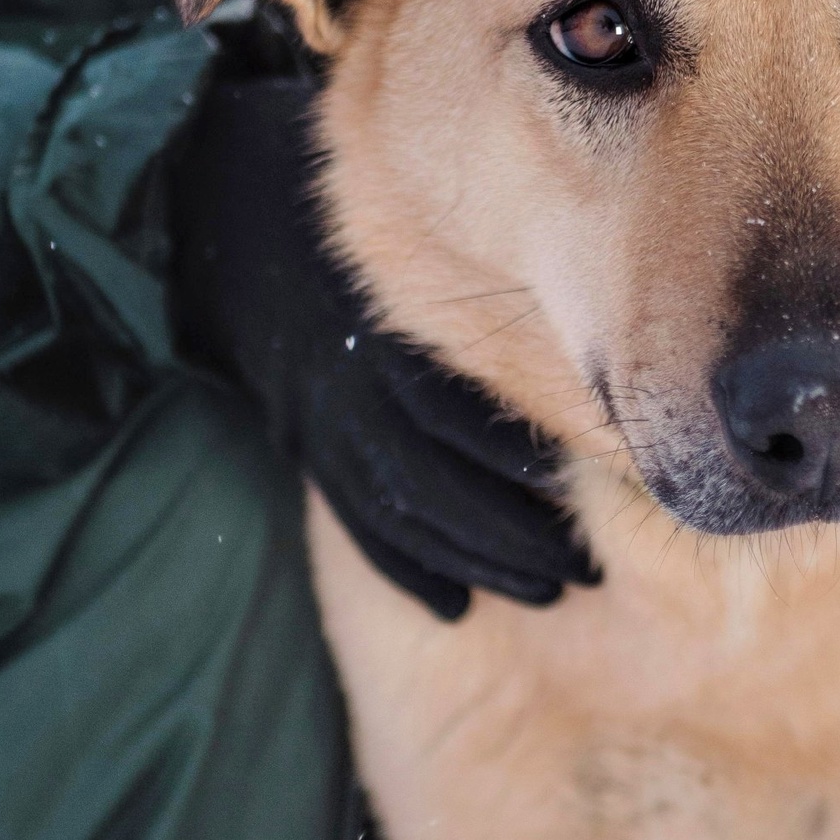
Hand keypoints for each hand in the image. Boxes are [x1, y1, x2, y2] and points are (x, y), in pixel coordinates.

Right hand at [171, 70, 599, 620]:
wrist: (244, 234)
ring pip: (402, 512)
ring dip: (475, 560)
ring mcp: (323, 424)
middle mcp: (354, 385)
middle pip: (434, 479)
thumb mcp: (420, 249)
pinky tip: (453, 606)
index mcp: (390, 334)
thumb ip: (487, 297)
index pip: (453, 412)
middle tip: (581, 569)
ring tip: (544, 591)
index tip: (584, 492)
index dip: (515, 459)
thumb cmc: (369, 241)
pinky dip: (406, 568)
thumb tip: (596, 345)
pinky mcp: (307, 449)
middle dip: (511, 533)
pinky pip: (358, 523)